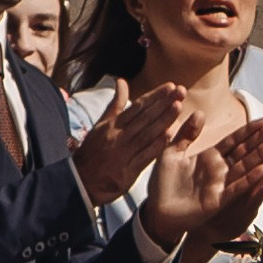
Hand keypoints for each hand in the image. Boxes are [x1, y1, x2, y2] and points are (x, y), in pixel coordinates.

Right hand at [73, 80, 189, 209]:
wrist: (81, 181)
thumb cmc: (93, 151)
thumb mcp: (101, 125)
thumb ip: (115, 104)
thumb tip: (121, 81)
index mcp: (112, 125)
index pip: (137, 107)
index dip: (155, 96)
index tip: (171, 86)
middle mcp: (118, 137)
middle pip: (144, 118)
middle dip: (163, 104)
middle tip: (180, 91)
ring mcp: (122, 154)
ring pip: (146, 134)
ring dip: (163, 120)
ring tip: (178, 107)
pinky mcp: (126, 172)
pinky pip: (143, 157)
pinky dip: (155, 146)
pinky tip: (169, 136)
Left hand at [145, 115, 262, 259]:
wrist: (157, 211)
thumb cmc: (162, 183)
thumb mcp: (171, 152)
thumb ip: (186, 133)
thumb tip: (199, 112)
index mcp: (209, 157)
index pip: (234, 140)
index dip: (249, 130)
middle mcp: (219, 169)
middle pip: (245, 150)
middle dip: (262, 139)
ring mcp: (221, 184)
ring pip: (245, 166)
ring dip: (261, 155)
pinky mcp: (219, 200)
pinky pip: (237, 187)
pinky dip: (250, 178)